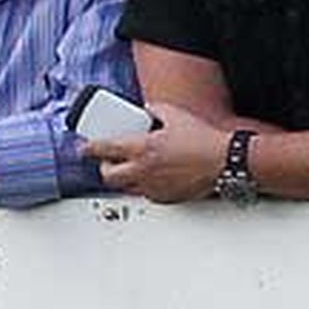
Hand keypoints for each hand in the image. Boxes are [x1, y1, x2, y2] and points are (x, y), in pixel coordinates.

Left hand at [90, 102, 227, 203]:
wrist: (224, 161)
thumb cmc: (202, 139)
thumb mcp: (175, 114)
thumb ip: (154, 110)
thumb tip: (146, 110)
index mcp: (142, 148)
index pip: (105, 149)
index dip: (90, 148)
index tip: (85, 148)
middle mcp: (144, 171)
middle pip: (109, 177)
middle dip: (104, 168)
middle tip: (108, 161)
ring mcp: (154, 187)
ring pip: (126, 188)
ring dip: (124, 178)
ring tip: (131, 168)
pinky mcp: (166, 198)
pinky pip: (146, 194)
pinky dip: (144, 186)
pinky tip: (153, 176)